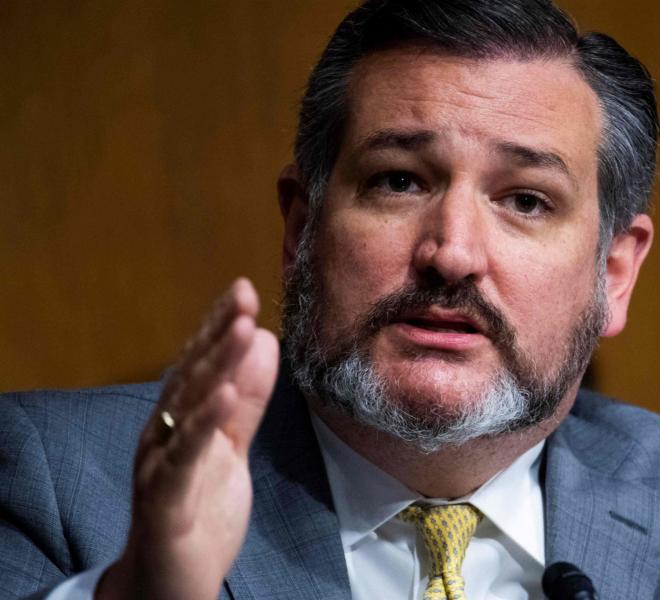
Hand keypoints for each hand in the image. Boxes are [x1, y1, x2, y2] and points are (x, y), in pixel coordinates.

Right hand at [97, 278, 279, 599]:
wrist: (168, 585)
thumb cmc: (198, 512)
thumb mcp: (231, 448)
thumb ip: (246, 401)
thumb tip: (264, 341)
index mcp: (180, 422)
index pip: (200, 365)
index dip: (219, 326)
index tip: (244, 289)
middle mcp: (163, 436)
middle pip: (192, 378)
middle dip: (219, 334)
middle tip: (245, 296)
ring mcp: (159, 468)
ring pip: (186, 409)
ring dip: (214, 366)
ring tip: (242, 329)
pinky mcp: (165, 504)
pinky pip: (183, 460)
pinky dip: (203, 425)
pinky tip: (223, 395)